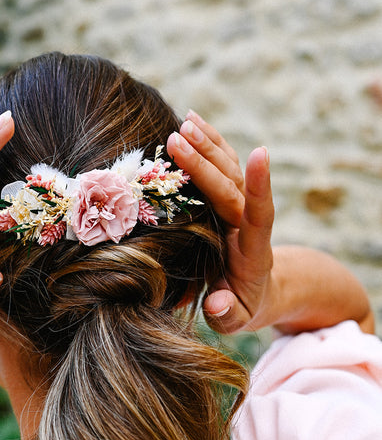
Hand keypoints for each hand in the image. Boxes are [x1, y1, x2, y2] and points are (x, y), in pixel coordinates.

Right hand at [167, 111, 273, 332]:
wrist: (262, 291)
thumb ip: (227, 315)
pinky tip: (190, 119)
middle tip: (177, 138)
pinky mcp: (229, 198)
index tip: (260, 154)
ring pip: (228, 169)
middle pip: (231, 185)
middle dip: (206, 161)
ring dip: (208, 144)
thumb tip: (217, 304)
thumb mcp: (236, 320)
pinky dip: (209, 142)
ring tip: (184, 121)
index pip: (259, 214)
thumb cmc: (244, 308)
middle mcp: (247, 222)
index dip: (260, 185)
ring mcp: (239, 207)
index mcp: (252, 251)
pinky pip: (222, 165)